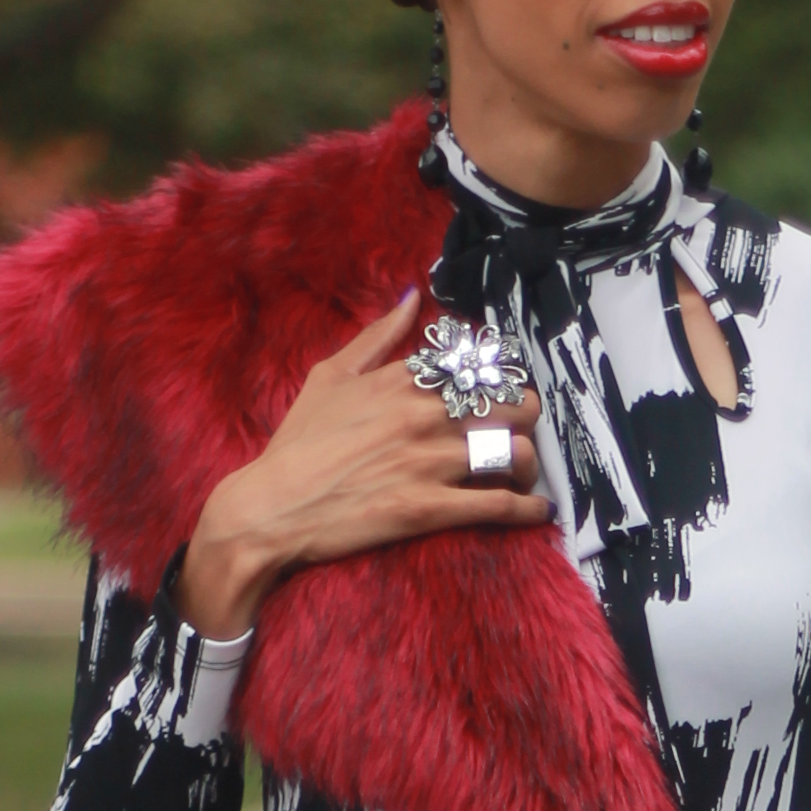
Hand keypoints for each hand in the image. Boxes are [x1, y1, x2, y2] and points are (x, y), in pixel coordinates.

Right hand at [176, 288, 548, 632]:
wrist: (273, 507)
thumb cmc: (298, 443)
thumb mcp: (330, 376)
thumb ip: (377, 337)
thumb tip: (411, 299)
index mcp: (402, 381)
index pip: (478, 365)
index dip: (500, 378)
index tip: (502, 390)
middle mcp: (422, 415)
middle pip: (511, 405)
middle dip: (524, 416)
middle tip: (517, 429)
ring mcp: (428, 462)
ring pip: (513, 452)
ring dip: (527, 463)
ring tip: (522, 471)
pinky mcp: (428, 508)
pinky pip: (499, 505)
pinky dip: (527, 508)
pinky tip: (538, 510)